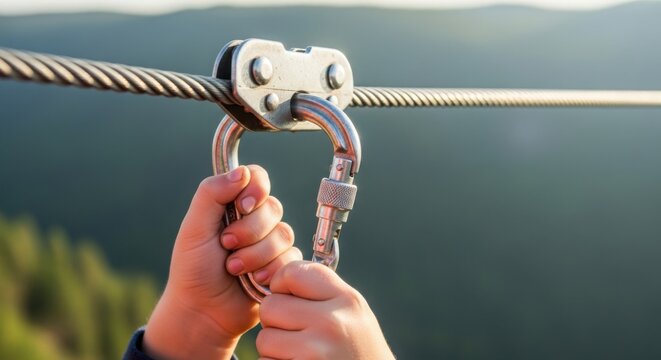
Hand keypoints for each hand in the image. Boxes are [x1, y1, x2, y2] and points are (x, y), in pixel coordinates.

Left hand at [144, 165, 301, 359]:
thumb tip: (241, 172)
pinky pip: (292, 258)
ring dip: (257, 254)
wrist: (203, 312)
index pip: (258, 178)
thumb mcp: (194, 229)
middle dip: (249, 231)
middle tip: (226, 246)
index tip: (243, 206)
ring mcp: (270, 243)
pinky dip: (271, 270)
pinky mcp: (282, 266)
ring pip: (284, 234)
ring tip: (234, 269)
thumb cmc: (193, 270)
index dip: (257, 189)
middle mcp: (255, 220)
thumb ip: (212, 194)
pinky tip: (254, 280)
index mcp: (233, 204)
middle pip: (273, 208)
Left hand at [258, 261, 395, 359]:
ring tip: (299, 353)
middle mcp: (332, 323)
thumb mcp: (353, 313)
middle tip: (294, 333)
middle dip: (275, 321)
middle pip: (270, 306)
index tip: (288, 297)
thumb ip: (322, 292)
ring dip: (274, 349)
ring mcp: (315, 352)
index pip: (293, 272)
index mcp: (346, 300)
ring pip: (264, 339)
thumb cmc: (359, 350)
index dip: (281, 283)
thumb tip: (277, 277)